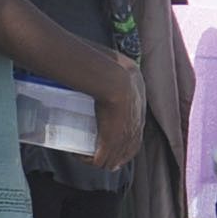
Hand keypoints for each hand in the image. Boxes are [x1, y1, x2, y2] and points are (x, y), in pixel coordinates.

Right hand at [85, 56, 143, 172]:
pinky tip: (78, 156)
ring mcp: (124, 136)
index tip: (111, 142)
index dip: (125, 141)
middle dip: (114, 156)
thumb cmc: (113, 66)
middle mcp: (135, 126)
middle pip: (128, 151)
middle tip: (97, 155)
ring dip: (99, 160)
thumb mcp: (118, 65)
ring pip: (114, 159)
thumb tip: (98, 56)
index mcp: (139, 109)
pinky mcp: (110, 143)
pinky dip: (88, 161)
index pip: (136, 133)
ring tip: (84, 155)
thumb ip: (111, 65)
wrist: (115, 79)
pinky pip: (100, 160)